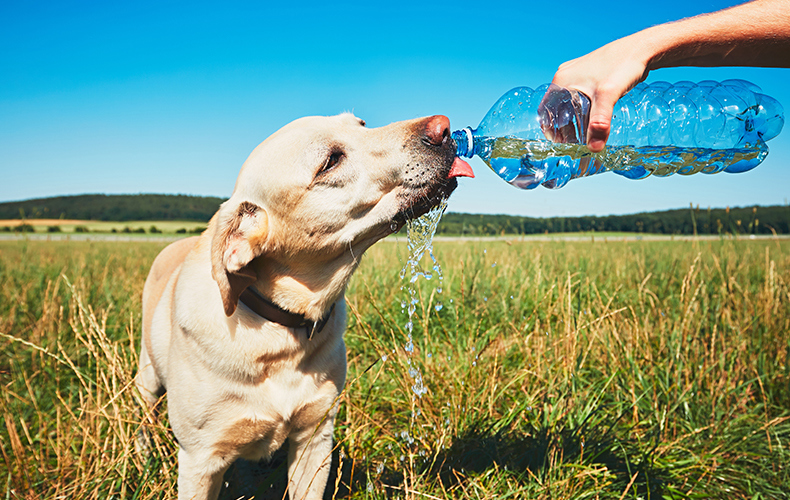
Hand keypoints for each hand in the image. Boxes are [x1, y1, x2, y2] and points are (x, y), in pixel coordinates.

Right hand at [550, 34, 651, 151]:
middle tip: (574, 142)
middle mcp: (566, 76)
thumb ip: (599, 123)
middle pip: (556, 108)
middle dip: (563, 127)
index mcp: (562, 80)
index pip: (546, 110)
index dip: (550, 129)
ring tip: (584, 134)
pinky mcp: (589, 74)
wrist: (642, 48)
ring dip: (573, 119)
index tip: (560, 144)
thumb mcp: (608, 96)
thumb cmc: (623, 66)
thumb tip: (594, 149)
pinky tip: (594, 118)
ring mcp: (577, 74)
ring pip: (568, 103)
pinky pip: (579, 96)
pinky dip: (582, 110)